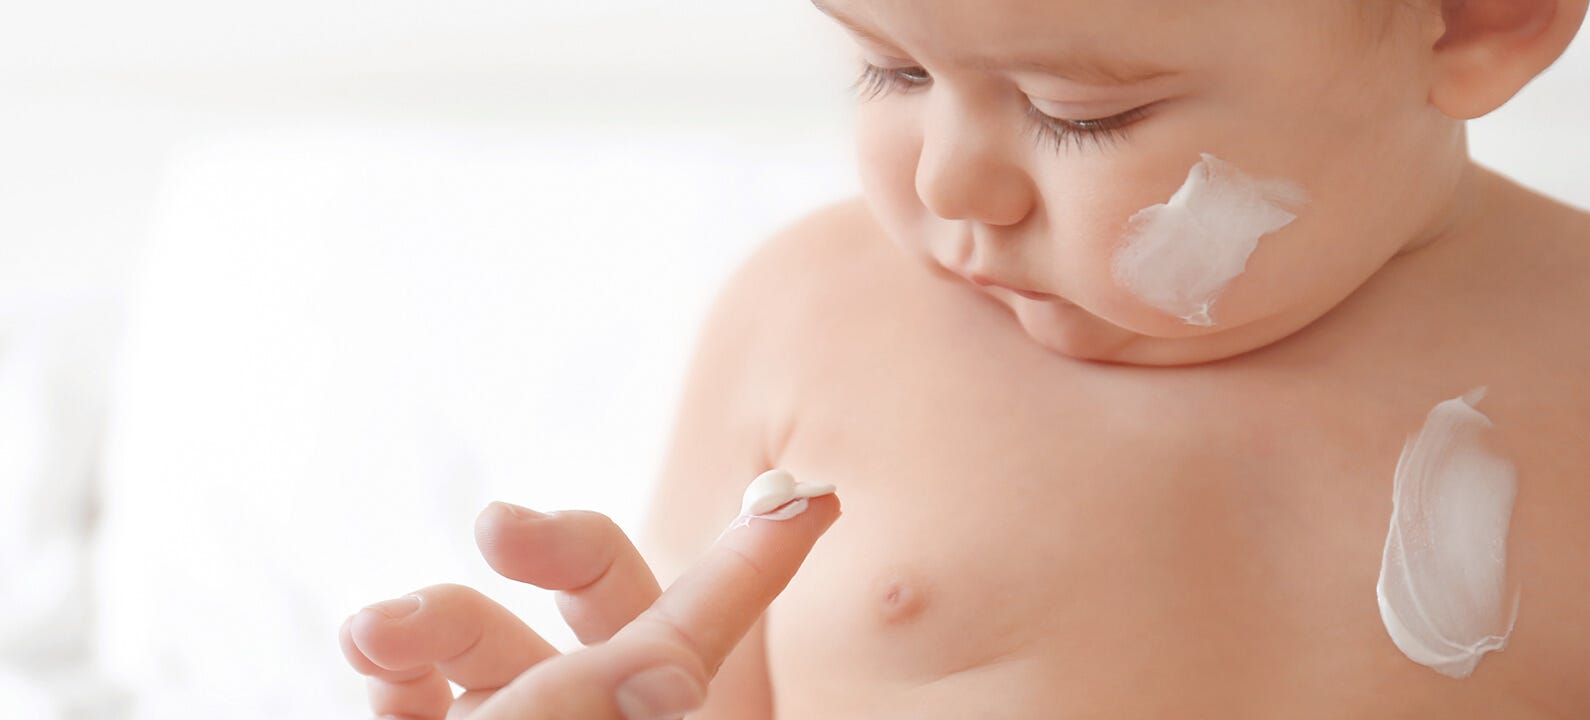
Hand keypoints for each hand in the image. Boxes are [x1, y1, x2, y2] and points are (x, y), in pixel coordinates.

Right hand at [339, 493, 839, 718]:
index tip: (813, 500)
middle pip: (597, 601)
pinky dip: (396, 676)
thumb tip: (684, 661)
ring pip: (489, 639)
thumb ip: (626, 692)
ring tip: (374, 636)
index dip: (759, 561)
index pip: (711, 628)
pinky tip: (380, 679)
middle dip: (548, 546)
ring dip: (429, 615)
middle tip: (497, 530)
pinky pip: (421, 698)